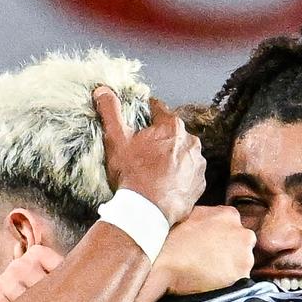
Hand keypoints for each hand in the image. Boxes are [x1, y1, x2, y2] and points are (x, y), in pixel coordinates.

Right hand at [94, 87, 204, 223]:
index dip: (145, 114)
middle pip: (172, 133)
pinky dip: (179, 176)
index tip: (137, 124)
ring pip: (183, 153)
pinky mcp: (199, 184)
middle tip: (143, 153)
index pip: (158, 109)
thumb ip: (111, 112)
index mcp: (172, 126)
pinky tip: (164, 184)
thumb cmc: (132, 174)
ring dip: (172, 158)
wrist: (147, 212)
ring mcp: (197, 164)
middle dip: (160, 139)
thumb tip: (102, 89)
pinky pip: (189, 174)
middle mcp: (191, 141)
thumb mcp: (116, 140)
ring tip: (154, 171)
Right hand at [149, 207, 254, 294]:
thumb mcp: (187, 214)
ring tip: (207, 276)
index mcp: (229, 215)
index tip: (211, 248)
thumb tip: (205, 220)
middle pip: (242, 246)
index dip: (222, 240)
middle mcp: (243, 234)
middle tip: (209, 263)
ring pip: (242, 265)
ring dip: (229, 270)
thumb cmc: (168, 239)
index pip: (234, 228)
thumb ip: (204, 215)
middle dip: (230, 254)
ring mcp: (244, 257)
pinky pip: (238, 284)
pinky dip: (227, 286)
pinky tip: (210, 285)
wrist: (160, 264)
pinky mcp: (241, 278)